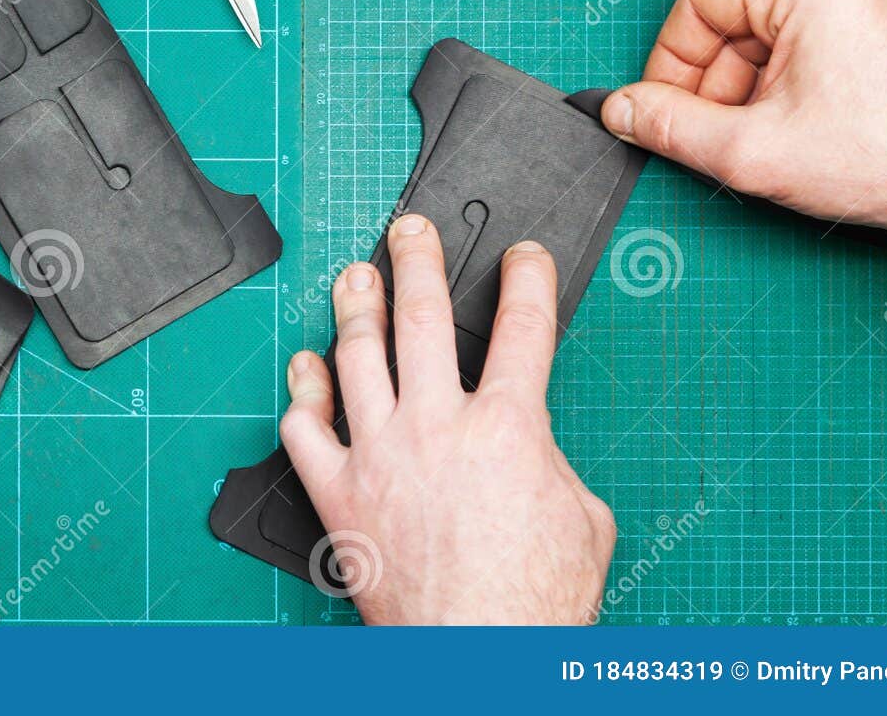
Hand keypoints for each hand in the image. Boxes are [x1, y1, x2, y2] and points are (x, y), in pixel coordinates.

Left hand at [280, 215, 615, 624]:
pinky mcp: (339, 492)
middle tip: (410, 230)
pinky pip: (305, 429)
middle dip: (417, 258)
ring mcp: (379, 454)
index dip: (527, 278)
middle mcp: (437, 426)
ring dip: (354, 305)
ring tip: (354, 275)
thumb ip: (547, 459)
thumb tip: (524, 442)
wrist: (478, 655)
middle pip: (421, 314)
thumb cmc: (534, 603)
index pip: (523, 326)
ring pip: (356, 355)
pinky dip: (303, 392)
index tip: (522, 256)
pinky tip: (307, 368)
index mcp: (508, 426)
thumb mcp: (583, 517)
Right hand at [601, 0, 886, 267]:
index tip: (665, 103)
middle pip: (740, 14)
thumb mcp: (747, 150)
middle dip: (717, 77)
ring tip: (763, 132)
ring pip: (775, 26)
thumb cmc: (883, 160)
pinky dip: (792, 73)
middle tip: (715, 130)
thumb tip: (621, 110)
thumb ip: (668, 126)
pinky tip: (800, 119)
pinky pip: (817, 31)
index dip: (672, 57)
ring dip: (752, 80)